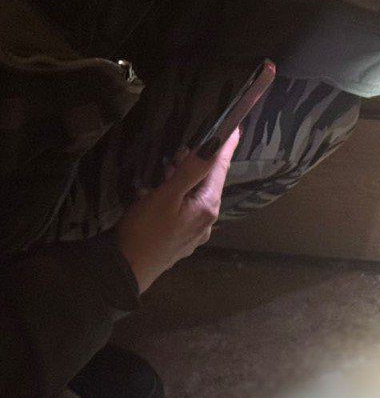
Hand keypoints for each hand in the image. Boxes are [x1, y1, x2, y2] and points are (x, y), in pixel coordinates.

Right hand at [115, 129, 239, 292]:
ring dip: (183, 180)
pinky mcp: (181, 238)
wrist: (127, 269)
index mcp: (207, 207)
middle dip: (197, 164)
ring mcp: (195, 232)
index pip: (220, 169)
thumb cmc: (145, 231)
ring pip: (194, 196)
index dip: (226, 146)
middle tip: (178, 152)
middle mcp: (207, 220)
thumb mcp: (165, 196)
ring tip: (165, 172)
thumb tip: (213, 147)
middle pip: (208, 183)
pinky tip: (156, 196)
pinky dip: (175, 197)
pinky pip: (183, 210)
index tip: (234, 128)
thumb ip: (190, 171)